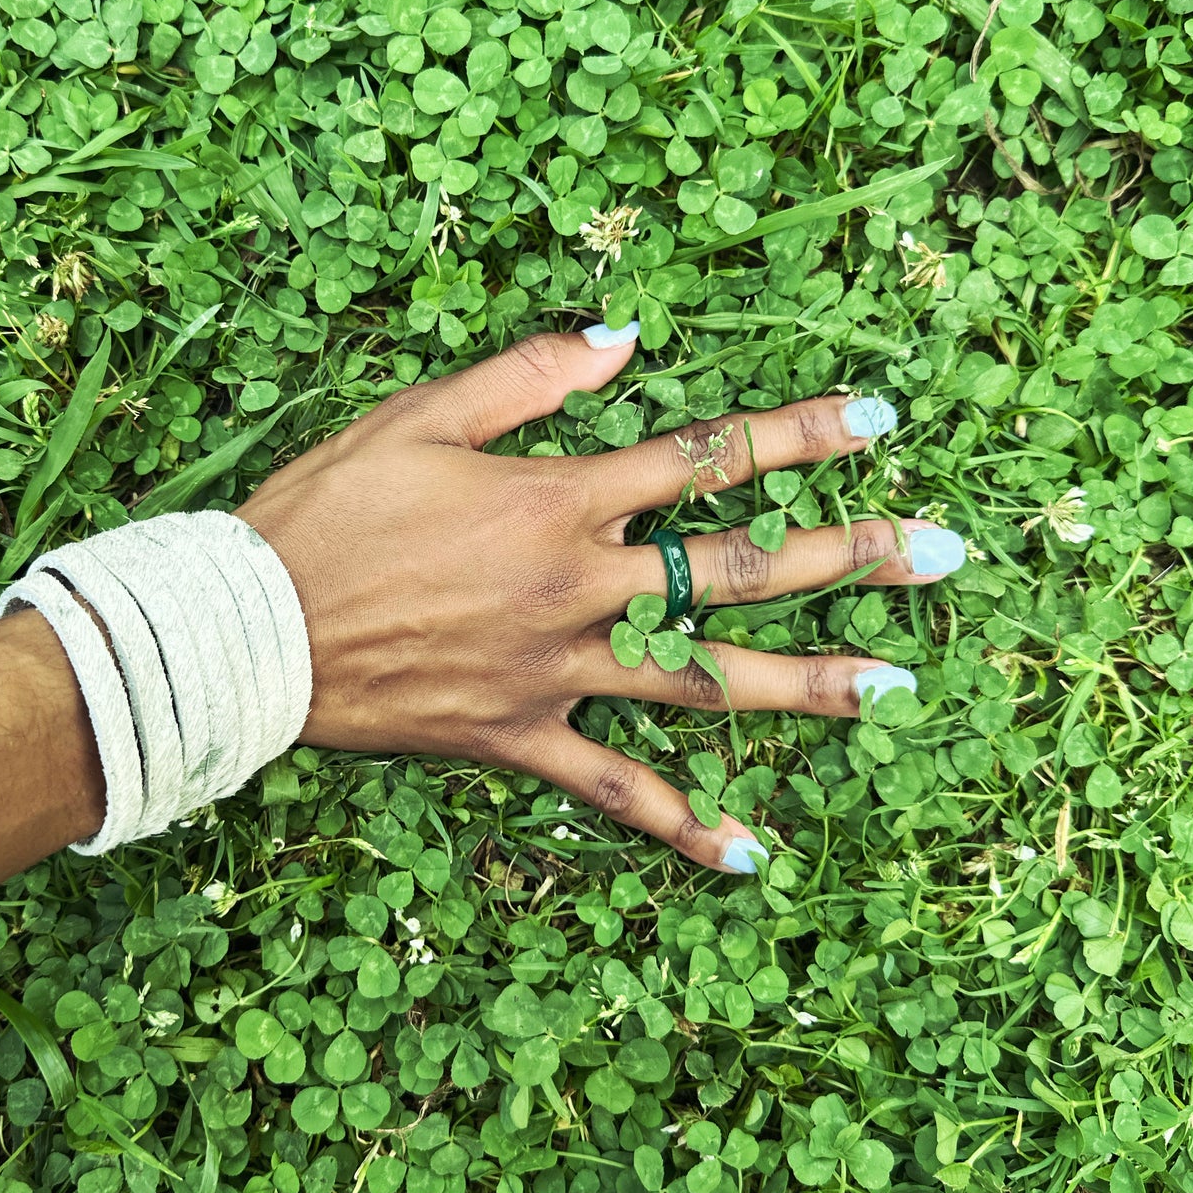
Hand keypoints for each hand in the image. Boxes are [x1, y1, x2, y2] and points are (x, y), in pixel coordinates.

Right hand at [235, 325, 962, 874]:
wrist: (249, 631)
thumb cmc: (326, 512)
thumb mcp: (418, 418)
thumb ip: (529, 378)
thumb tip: (626, 337)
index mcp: (558, 502)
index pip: (702, 458)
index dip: (794, 434)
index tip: (874, 422)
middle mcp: (578, 590)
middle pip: (738, 571)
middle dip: (850, 556)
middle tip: (942, 552)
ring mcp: (556, 673)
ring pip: (704, 682)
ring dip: (808, 685)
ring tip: (897, 689)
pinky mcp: (520, 740)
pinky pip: (614, 789)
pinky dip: (680, 822)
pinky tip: (749, 854)